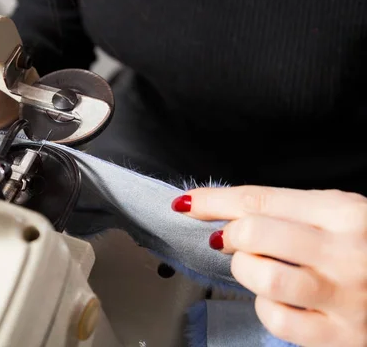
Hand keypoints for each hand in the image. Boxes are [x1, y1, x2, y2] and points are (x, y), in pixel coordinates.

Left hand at [171, 186, 366, 346]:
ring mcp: (344, 297)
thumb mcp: (339, 214)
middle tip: (231, 240)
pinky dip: (265, 308)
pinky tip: (276, 300)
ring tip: (254, 267)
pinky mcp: (340, 336)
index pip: (259, 199)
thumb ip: (287, 210)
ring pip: (264, 278)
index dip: (213, 200)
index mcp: (344, 212)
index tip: (188, 203)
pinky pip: (279, 320)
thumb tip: (220, 209)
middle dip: (230, 235)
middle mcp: (345, 252)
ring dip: (245, 270)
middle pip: (255, 234)